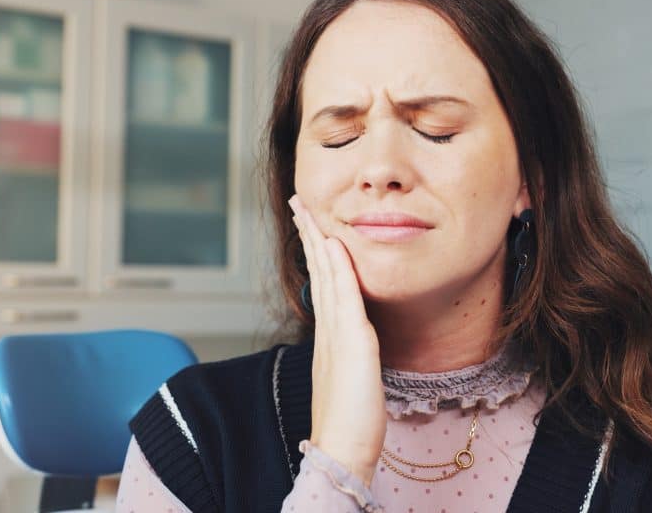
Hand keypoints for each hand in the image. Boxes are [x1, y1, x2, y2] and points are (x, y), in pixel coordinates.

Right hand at [288, 194, 386, 486]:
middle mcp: (329, 327)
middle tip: (298, 204)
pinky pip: (344, 295)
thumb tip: (352, 339)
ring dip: (317, 239)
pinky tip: (335, 244)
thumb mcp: (348, 374)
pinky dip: (339, 267)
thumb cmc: (350, 419)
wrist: (342, 447)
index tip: (309, 226)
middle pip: (317, 270)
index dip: (315, 251)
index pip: (321, 281)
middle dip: (308, 234)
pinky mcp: (353, 341)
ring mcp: (338, 332)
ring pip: (326, 274)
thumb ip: (349, 351)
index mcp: (330, 333)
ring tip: (307, 210)